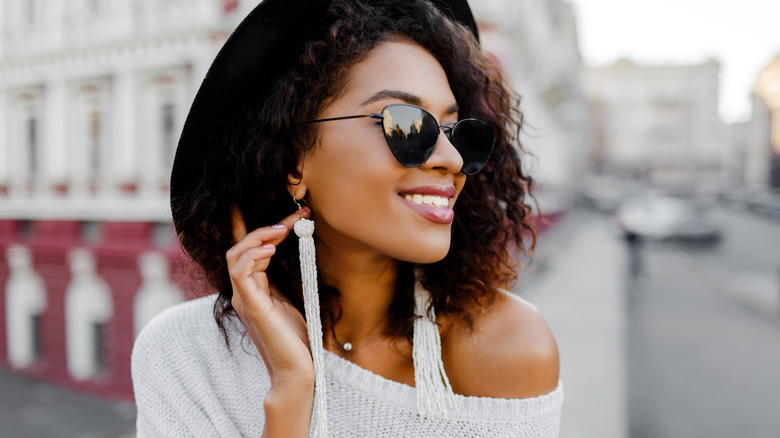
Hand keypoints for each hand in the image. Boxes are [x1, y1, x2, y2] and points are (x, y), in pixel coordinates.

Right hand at [226, 207, 313, 391]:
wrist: (296, 370)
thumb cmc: (296, 339)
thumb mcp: (292, 301)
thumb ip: (283, 279)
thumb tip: (295, 251)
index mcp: (253, 289)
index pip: (244, 252)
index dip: (249, 227)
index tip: (271, 209)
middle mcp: (243, 292)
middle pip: (238, 248)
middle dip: (262, 228)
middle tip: (292, 218)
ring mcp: (244, 299)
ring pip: (236, 255)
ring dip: (258, 237)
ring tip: (282, 229)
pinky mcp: (251, 306)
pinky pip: (241, 273)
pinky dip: (253, 256)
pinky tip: (271, 251)